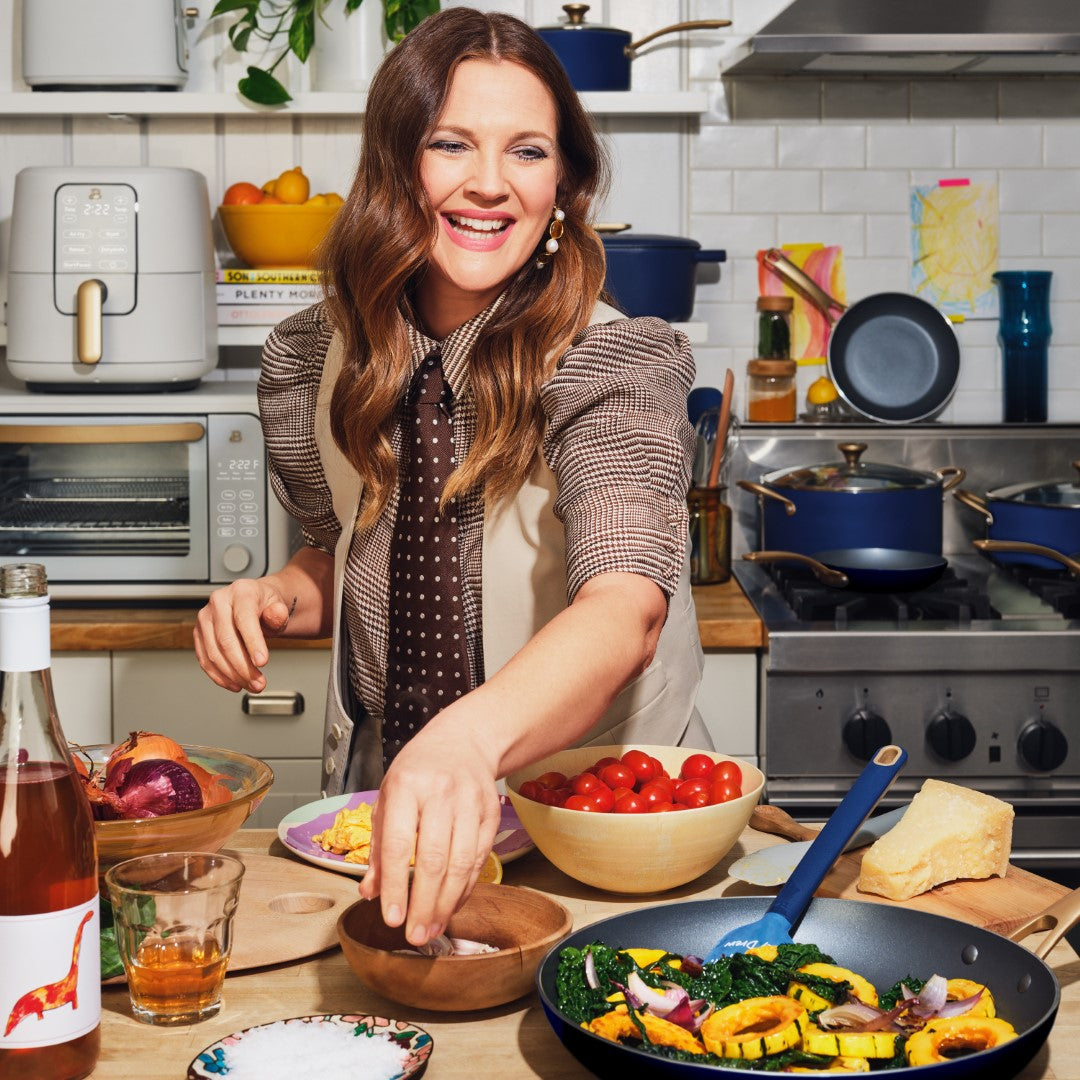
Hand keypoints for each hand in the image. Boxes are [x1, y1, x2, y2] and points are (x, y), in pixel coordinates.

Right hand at [193, 578, 293, 692]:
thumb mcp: (278, 606)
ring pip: (213, 653)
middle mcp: (218, 602)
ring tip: (251, 685)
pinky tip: (234, 683)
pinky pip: (205, 659)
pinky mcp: (199, 634)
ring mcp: (205, 618)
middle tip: (259, 682)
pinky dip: (219, 676)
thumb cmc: (265, 605)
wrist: (254, 602)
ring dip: (232, 675)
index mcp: (240, 592)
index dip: (253, 643)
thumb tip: (276, 614)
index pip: (244, 619)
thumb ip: (279, 613)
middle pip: (226, 641)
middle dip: (243, 667)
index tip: (262, 662)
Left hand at [358, 719, 501, 945]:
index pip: (398, 844)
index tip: (391, 918)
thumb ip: (377, 846)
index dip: (395, 886)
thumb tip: (370, 891)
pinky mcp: (491, 813)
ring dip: (447, 902)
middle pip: (434, 859)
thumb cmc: (417, 772)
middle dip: (424, 904)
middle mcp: (440, 793)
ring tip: (433, 927)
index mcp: (406, 787)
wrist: (463, 741)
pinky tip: (451, 904)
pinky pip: (479, 859)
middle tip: (415, 935)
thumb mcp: (387, 798)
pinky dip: (466, 887)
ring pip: (461, 863)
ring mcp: (470, 802)